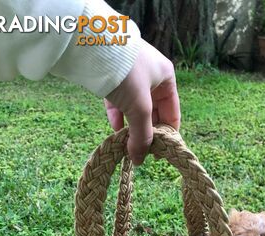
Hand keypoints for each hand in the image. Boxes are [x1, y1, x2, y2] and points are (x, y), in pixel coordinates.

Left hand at [105, 40, 180, 165]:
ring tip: (126, 145)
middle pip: (153, 113)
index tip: (159, 154)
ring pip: (135, 109)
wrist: (93, 46)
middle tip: (140, 152)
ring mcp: (131, 77)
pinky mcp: (112, 79)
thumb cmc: (127, 74)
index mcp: (166, 78)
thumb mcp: (139, 108)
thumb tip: (139, 160)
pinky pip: (119, 103)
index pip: (172, 113)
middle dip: (146, 133)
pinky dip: (118, 117)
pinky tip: (116, 131)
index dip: (167, 136)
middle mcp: (151, 76)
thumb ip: (142, 136)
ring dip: (131, 128)